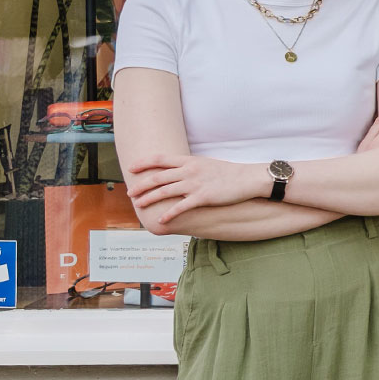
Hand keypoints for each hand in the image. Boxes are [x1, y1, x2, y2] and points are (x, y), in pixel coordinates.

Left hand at [124, 154, 266, 227]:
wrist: (247, 178)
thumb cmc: (228, 173)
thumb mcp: (206, 164)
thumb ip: (190, 167)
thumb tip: (176, 173)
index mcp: (189, 161)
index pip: (160, 159)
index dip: (143, 163)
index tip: (131, 168)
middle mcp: (189, 171)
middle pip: (158, 177)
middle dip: (141, 185)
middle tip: (130, 193)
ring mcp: (195, 184)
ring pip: (165, 191)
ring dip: (150, 199)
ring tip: (139, 206)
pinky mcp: (203, 197)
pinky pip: (181, 206)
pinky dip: (169, 214)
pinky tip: (161, 220)